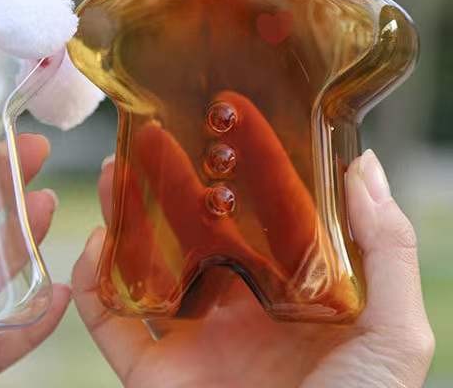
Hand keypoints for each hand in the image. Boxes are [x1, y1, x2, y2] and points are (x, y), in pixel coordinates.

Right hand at [72, 149, 433, 387]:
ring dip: (121, 219)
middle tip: (150, 139)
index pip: (253, 219)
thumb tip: (366, 166)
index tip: (216, 123)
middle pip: (188, 234)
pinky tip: (94, 245)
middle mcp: (234, 311)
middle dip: (165, 185)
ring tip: (112, 172)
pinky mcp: (154, 376)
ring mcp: (191, 343)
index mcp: (285, 295)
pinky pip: (110, 324)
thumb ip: (386, 249)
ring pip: (142, 268)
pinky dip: (91, 286)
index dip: (233, 171)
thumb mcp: (394, 334)